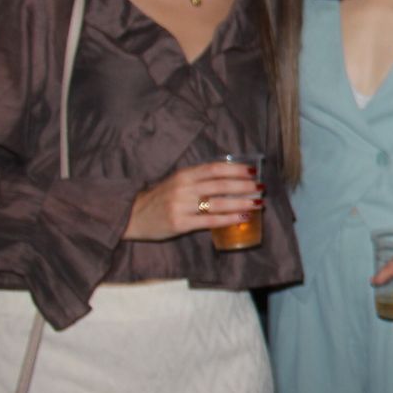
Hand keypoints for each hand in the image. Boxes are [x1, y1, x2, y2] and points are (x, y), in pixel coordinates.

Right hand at [124, 160, 262, 241]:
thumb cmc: (160, 198)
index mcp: (184, 175)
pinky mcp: (180, 224)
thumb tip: (231, 178)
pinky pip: (210, 221)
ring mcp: (181, 206)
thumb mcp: (177, 182)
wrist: (131, 216)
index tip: (252, 171)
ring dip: (242, 202)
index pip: (215, 168)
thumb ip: (199, 179)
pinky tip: (243, 217)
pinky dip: (229, 218)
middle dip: (244, 186)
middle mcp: (183, 188)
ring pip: (218, 203)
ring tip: (258, 203)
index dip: (235, 169)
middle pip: (220, 185)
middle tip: (261, 188)